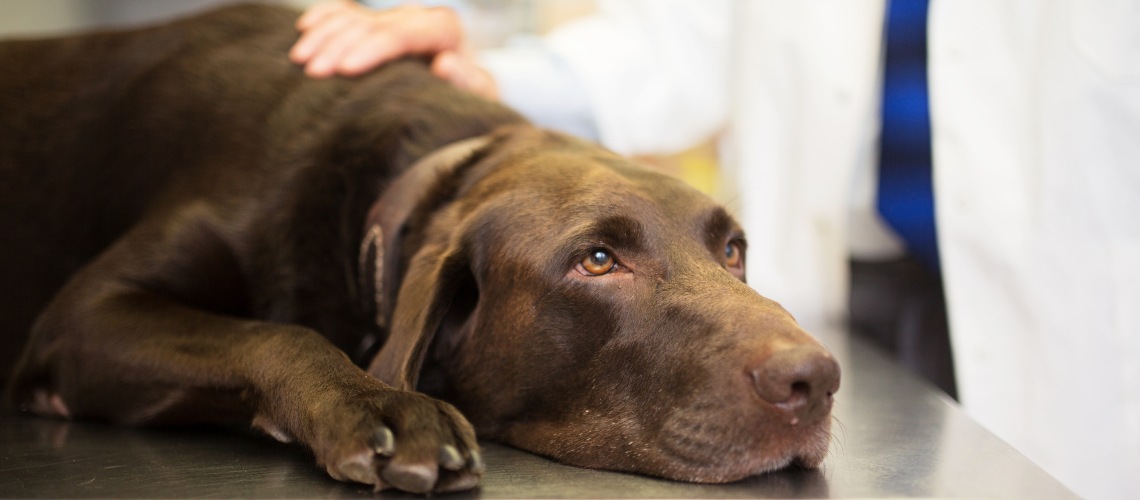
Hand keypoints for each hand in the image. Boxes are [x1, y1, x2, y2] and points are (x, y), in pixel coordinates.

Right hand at [290, 0, 497, 99]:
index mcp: (442, 28)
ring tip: (299, 60)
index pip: (401, 33)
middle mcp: (416, 17)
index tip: (346, 70)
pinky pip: (344, 12)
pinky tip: (304, 29)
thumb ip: (467, 80)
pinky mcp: (377, 25)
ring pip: (353, 17)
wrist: (466, 93)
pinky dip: (324, 18)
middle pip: (370, 25)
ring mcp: (393, 18)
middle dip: (339, 46)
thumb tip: (445, 62)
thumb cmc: (471, 99)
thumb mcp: (479, 95)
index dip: (372, 49)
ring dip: (324, 36)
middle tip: (312, 73)